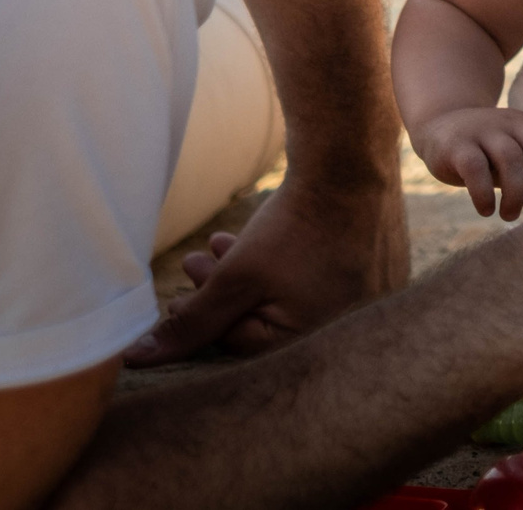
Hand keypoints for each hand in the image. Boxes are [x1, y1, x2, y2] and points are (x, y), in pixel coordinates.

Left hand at [126, 170, 408, 364]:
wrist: (354, 163)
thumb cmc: (295, 224)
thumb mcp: (235, 276)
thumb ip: (191, 323)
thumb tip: (138, 360)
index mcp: (318, 338)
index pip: (245, 342)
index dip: (204, 320)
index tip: (176, 295)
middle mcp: (353, 326)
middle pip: (273, 320)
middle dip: (226, 296)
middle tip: (195, 264)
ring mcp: (375, 297)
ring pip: (299, 297)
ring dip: (254, 277)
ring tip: (224, 246)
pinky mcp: (383, 269)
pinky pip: (330, 279)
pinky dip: (296, 265)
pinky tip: (273, 239)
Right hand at [413, 107, 522, 218]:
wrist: (442, 126)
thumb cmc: (493, 150)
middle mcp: (514, 124)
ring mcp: (485, 131)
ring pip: (510, 157)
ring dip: (515, 193)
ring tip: (510, 216)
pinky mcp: (458, 145)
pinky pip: (475, 167)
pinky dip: (483, 192)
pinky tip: (486, 210)